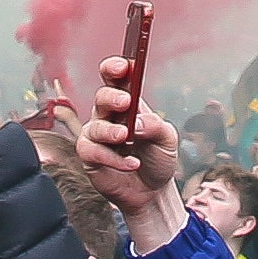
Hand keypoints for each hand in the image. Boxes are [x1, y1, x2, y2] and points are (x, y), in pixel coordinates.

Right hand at [71, 59, 180, 221]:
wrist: (152, 192)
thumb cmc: (158, 158)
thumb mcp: (167, 140)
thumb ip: (156, 126)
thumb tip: (138, 122)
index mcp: (129, 103)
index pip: (117, 78)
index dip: (115, 68)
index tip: (123, 66)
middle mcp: (110, 115)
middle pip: (102, 96)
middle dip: (111, 97)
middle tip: (125, 102)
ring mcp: (98, 135)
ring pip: (95, 125)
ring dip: (110, 131)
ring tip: (126, 138)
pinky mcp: (90, 156)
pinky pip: (92, 151)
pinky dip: (113, 158)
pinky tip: (131, 164)